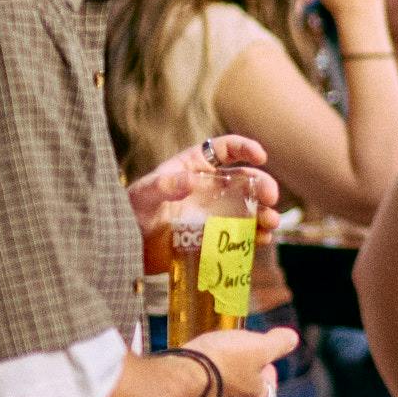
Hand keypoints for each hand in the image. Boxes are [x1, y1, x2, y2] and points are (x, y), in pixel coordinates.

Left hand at [128, 135, 274, 228]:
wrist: (126, 248)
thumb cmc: (131, 213)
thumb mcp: (144, 195)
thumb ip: (165, 185)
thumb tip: (192, 180)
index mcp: (194, 167)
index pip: (225, 149)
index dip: (245, 148)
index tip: (260, 156)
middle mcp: (210, 188)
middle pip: (244, 179)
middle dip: (261, 185)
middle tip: (271, 196)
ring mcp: (215, 213)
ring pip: (248, 208)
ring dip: (264, 212)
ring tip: (270, 222)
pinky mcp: (216, 236)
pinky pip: (242, 234)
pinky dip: (255, 235)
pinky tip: (261, 238)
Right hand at [185, 326, 297, 396]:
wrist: (178, 380)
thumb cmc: (221, 363)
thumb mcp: (257, 347)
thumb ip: (277, 344)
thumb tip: (293, 339)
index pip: (268, 388)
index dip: (268, 372)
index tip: (266, 362)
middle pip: (244, 392)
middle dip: (244, 376)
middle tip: (240, 359)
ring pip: (221, 394)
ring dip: (221, 379)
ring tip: (216, 361)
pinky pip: (198, 394)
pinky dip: (200, 383)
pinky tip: (194, 370)